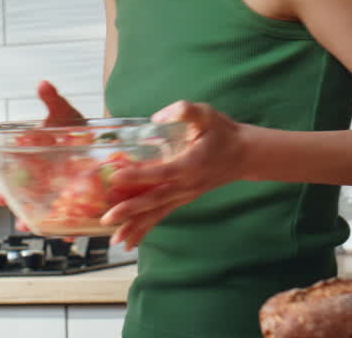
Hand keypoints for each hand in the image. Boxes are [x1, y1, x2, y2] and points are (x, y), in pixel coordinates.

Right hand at [0, 81, 84, 235]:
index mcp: (25, 150)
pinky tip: (62, 236)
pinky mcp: (63, 203)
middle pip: (7, 186)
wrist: (101, 145)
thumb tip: (43, 84)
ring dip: (23, 218)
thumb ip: (53, 101)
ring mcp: (45, 190)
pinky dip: (59, 231)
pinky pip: (57, 221)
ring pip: (27, 208)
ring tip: (24, 223)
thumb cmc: (76, 129)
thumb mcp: (65, 114)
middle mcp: (30, 172)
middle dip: (0, 194)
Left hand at [100, 100, 248, 249]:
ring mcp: (185, 195)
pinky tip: (131, 241)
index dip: (137, 175)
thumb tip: (158, 117)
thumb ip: (185, 111)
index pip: (161, 172)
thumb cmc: (222, 132)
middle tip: (108, 217)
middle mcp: (187, 185)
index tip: (115, 177)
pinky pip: (162, 214)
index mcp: (191, 164)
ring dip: (136, 226)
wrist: (244, 155)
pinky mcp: (183, 199)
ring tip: (116, 240)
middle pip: (156, 199)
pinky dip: (146, 228)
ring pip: (158, 212)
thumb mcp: (206, 115)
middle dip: (131, 210)